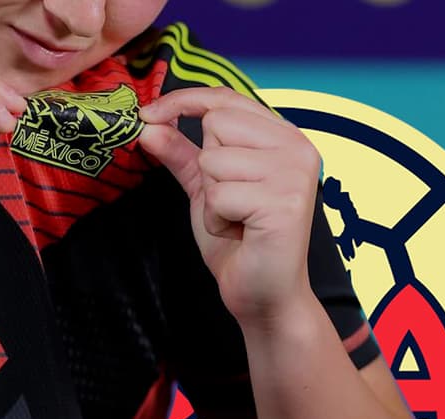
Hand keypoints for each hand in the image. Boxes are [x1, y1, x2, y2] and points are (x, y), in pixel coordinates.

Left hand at [138, 87, 322, 326]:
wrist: (262, 294)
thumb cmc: (239, 242)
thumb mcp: (204, 189)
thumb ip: (181, 154)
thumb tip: (148, 124)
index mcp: (282, 137)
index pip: (226, 98)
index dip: (183, 102)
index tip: (148, 115)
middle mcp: (296, 147)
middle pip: (217, 123)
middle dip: (206, 166)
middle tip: (228, 200)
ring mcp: (294, 172)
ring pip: (215, 159)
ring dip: (211, 197)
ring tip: (236, 218)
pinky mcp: (285, 201)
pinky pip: (219, 194)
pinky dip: (217, 219)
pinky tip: (239, 232)